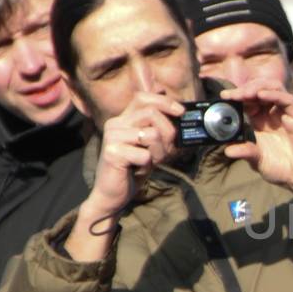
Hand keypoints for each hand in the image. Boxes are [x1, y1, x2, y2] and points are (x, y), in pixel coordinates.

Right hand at [65, 92, 183, 260]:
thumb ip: (159, 128)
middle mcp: (115, 124)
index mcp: (123, 119)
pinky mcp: (112, 153)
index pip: (143, 97)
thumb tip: (179, 111)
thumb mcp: (150, 145)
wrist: (113, 194)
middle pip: (151, 113)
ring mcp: (112, 137)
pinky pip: (145, 155)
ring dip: (159, 152)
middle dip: (168, 132)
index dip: (164, 101)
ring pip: (152, 134)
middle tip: (165, 151)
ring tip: (148, 161)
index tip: (180, 112)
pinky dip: (147, 165)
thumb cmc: (133, 168)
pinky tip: (137, 169)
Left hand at [222, 82, 292, 223]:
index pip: (248, 100)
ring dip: (258, 87)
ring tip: (245, 93)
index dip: (236, 95)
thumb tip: (227, 150)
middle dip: (245, 89)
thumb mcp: (257, 160)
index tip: (224, 97)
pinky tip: (261, 95)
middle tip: (233, 95)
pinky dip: (274, 94)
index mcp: (260, 120)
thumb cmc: (280, 168)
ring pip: (274, 87)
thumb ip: (245, 152)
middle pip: (260, 88)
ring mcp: (286, 114)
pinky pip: (287, 100)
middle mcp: (273, 114)